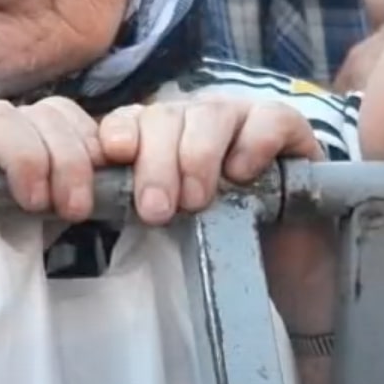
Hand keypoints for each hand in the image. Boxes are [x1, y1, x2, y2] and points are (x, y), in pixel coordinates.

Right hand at [0, 97, 104, 219]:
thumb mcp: (30, 231)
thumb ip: (62, 204)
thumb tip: (118, 193)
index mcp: (22, 142)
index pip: (65, 117)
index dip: (90, 142)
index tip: (106, 183)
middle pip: (39, 114)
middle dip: (68, 158)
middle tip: (74, 208)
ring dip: (24, 156)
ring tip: (31, 202)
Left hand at [98, 94, 322, 225]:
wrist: (284, 270)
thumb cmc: (220, 247)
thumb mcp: (170, 228)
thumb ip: (139, 206)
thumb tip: (95, 203)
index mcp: (161, 139)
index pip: (131, 120)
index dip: (121, 131)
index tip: (115, 155)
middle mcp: (197, 122)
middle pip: (167, 116)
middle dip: (156, 162)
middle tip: (156, 210)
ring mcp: (244, 120)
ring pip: (211, 114)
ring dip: (197, 156)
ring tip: (196, 201)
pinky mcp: (289, 130)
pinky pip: (269, 118)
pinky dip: (253, 141)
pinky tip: (243, 173)